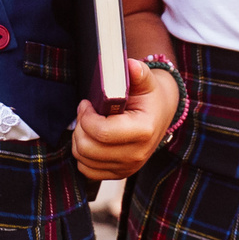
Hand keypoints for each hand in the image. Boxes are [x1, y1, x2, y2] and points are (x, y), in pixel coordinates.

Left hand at [72, 59, 175, 179]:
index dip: (86, 116)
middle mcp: (137, 154)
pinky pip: (87, 170)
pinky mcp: (119, 174)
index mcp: (143, 131)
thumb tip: (130, 65)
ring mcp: (128, 168)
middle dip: (80, 127)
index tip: (86, 104)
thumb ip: (138, 73)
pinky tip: (91, 139)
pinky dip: (83, 155)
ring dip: (79, 140)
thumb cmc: (149, 97)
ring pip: (83, 159)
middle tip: (85, 112)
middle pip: (88, 148)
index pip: (102, 132)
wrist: (159, 115)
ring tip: (88, 124)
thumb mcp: (146, 81)